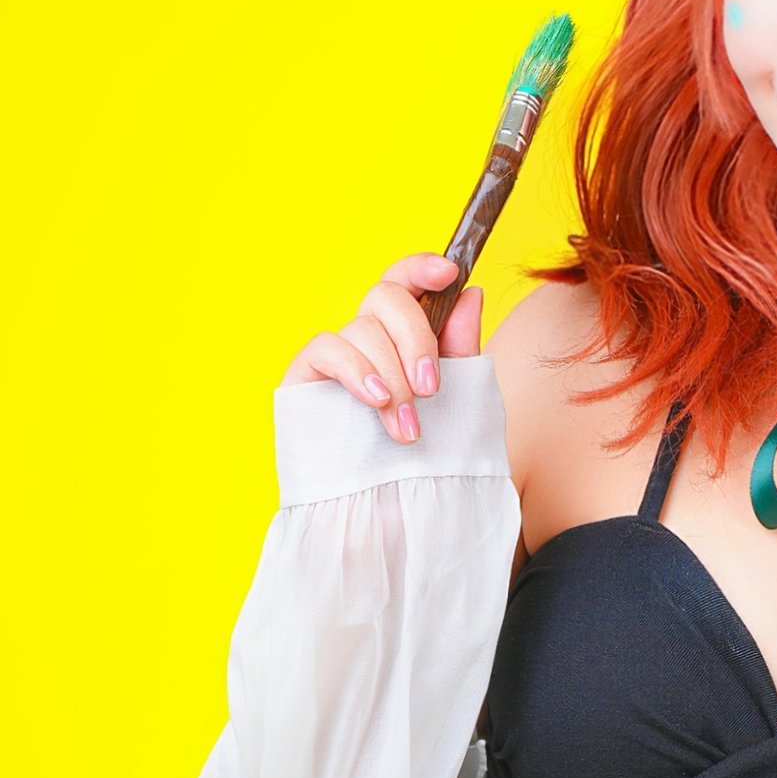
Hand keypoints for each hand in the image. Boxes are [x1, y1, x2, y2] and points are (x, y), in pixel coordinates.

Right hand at [285, 254, 483, 441]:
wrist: (387, 509)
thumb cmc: (421, 456)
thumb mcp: (454, 398)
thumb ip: (460, 348)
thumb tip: (471, 294)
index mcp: (402, 334)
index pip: (407, 282)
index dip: (423, 268)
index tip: (449, 272)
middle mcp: (368, 336)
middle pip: (387, 296)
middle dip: (415, 338)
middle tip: (431, 387)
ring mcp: (336, 353)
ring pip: (363, 329)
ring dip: (392, 377)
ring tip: (407, 428)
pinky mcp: (305, 373)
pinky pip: (329, 348)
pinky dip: (357, 370)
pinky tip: (374, 399)